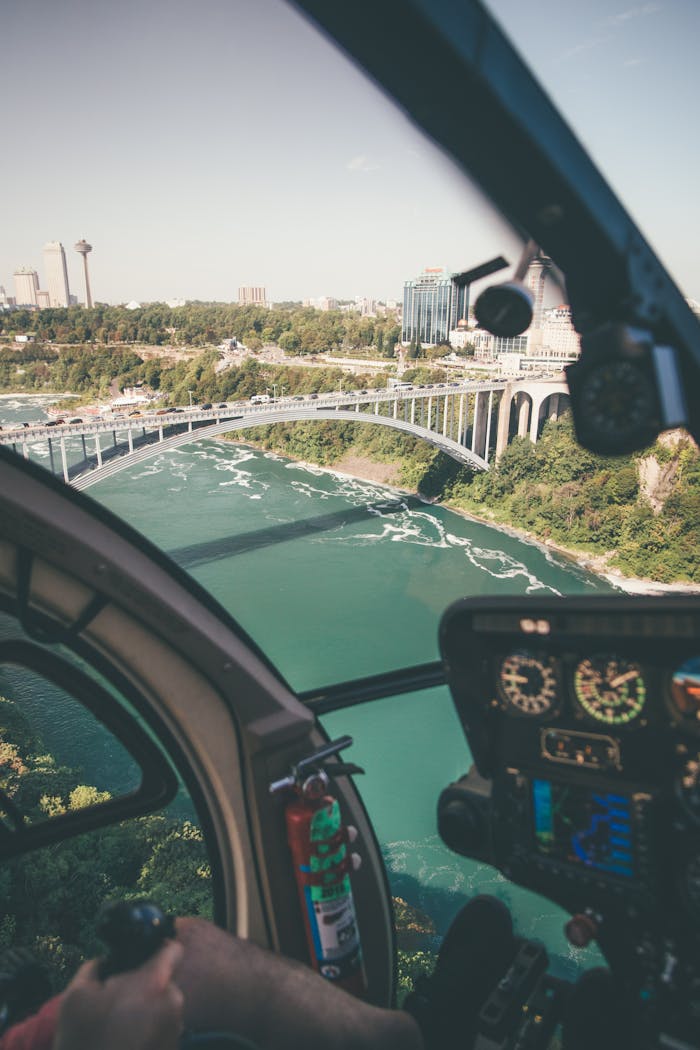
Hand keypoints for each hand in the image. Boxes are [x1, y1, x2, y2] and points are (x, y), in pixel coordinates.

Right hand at [53, 938, 183, 1049]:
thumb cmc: (84, 1042)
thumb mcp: (75, 998)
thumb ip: (94, 967)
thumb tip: (105, 960)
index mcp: (154, 982)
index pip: (173, 949)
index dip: (157, 949)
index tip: (140, 958)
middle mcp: (173, 1002)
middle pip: (165, 980)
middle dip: (146, 985)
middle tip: (119, 1000)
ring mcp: (176, 1029)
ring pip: (164, 1005)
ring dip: (148, 1009)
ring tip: (120, 1025)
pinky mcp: (173, 1048)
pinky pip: (164, 1028)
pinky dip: (150, 1029)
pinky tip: (126, 1041)